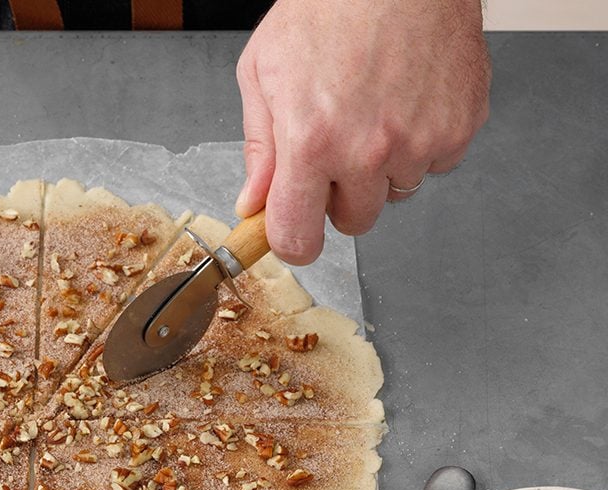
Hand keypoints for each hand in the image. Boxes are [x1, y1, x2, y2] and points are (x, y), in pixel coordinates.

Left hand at [234, 0, 489, 263]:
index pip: (298, 238)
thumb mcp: (263, 72)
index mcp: (311, 142)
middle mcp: (368, 150)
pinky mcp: (460, 128)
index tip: (292, 233)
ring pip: (395, 193)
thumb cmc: (328, 7)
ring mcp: (419, 142)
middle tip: (335, 146)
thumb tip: (253, 203)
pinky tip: (405, 102)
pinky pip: (435, 164)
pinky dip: (421, 144)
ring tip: (371, 111)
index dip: (292, 241)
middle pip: (352, 222)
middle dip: (339, 196)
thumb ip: (259, 148)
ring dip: (382, 168)